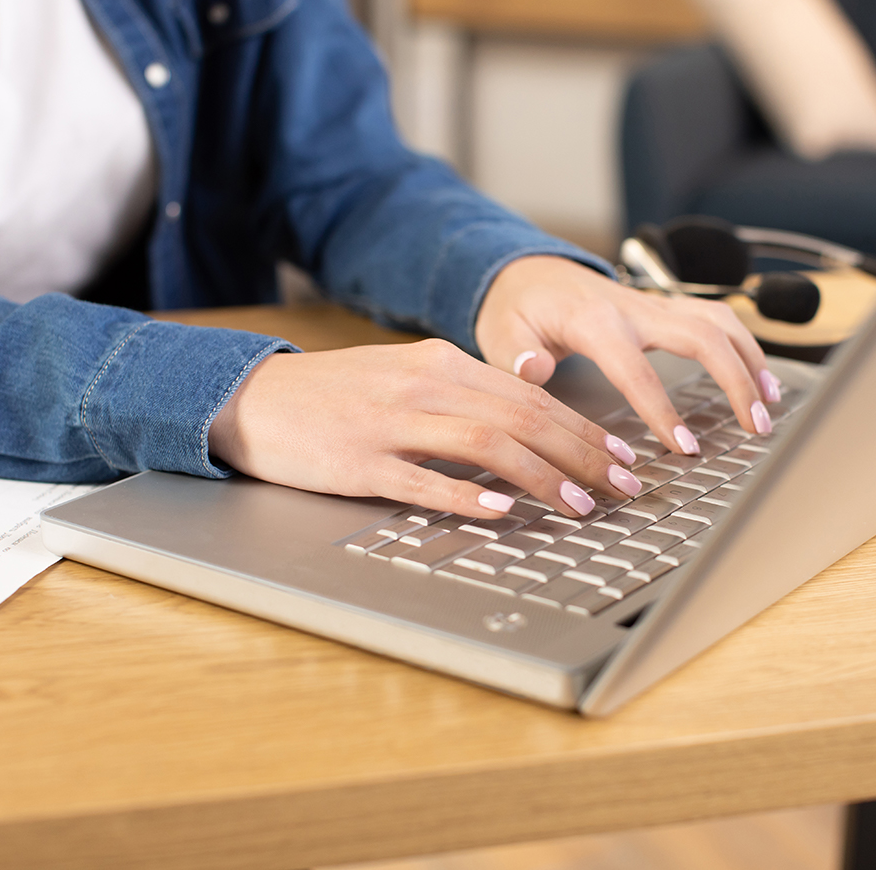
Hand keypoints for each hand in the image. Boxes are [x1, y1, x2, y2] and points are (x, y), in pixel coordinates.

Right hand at [207, 340, 643, 518]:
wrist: (253, 398)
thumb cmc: (334, 396)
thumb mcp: (404, 381)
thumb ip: (462, 400)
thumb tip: (525, 431)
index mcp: (439, 364)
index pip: (530, 396)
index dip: (584, 428)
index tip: (621, 456)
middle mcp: (424, 386)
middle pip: (523, 419)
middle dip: (582, 456)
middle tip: (622, 488)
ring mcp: (391, 423)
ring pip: (486, 445)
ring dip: (542, 478)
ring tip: (579, 506)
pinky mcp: (361, 462)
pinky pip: (424, 479)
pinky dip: (468, 495)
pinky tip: (502, 510)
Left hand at [475, 256, 780, 454]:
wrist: (528, 273)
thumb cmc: (517, 310)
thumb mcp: (501, 332)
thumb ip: (516, 354)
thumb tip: (536, 369)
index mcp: (595, 320)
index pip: (637, 368)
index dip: (662, 408)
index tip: (684, 445)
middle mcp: (634, 307)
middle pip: (703, 336)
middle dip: (736, 381)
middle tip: (756, 427)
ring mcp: (655, 304)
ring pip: (720, 322)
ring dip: (752, 361)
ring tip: (771, 406)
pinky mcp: (666, 308)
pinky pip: (717, 320)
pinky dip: (746, 347)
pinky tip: (762, 381)